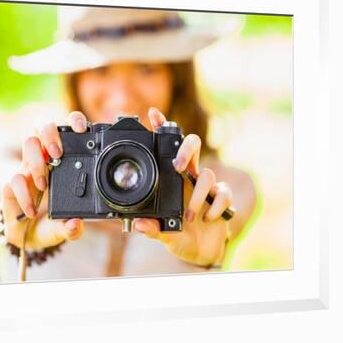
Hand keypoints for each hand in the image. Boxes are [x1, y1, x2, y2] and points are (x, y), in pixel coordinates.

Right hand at [0, 112, 87, 249]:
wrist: (24, 235)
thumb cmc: (48, 222)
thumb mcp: (62, 228)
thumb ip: (71, 228)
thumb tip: (75, 225)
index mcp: (64, 162)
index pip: (69, 130)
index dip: (74, 122)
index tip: (82, 130)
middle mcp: (45, 159)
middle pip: (45, 125)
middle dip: (51, 133)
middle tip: (58, 154)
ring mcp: (28, 168)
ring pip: (29, 142)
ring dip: (37, 160)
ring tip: (43, 183)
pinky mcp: (12, 183)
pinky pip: (14, 178)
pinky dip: (24, 195)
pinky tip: (31, 210)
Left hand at [133, 107, 232, 266]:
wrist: (200, 252)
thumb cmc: (177, 234)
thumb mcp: (161, 233)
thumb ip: (151, 228)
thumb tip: (139, 225)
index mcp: (171, 179)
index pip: (167, 148)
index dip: (162, 129)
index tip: (152, 113)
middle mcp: (189, 177)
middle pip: (193, 146)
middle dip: (187, 150)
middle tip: (178, 166)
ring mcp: (206, 186)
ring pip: (208, 174)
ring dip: (197, 197)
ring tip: (189, 217)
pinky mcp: (222, 198)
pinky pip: (224, 193)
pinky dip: (216, 205)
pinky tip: (208, 217)